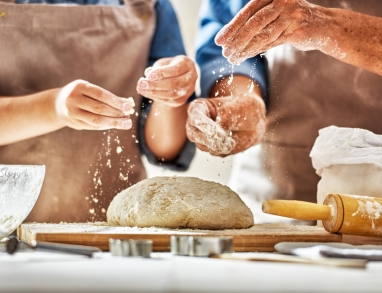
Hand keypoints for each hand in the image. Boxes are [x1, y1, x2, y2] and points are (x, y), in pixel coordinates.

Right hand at [55, 80, 134, 129]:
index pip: (101, 95)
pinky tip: (114, 125)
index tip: (128, 107)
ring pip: (96, 120)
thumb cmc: (81, 95)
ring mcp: (72, 112)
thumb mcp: (90, 90)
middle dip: (116, 113)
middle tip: (128, 117)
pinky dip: (106, 126)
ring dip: (113, 123)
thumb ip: (107, 97)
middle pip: (99, 109)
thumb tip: (128, 103)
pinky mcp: (74, 123)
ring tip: (126, 124)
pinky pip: (93, 126)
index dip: (116, 101)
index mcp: (79, 87)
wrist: (58, 104)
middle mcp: (73, 99)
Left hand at [136, 55, 197, 106]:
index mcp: (188, 65)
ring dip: (154, 92)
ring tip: (141, 89)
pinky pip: (169, 101)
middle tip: (142, 83)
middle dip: (156, 84)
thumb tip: (148, 74)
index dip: (162, 73)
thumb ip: (157, 68)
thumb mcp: (164, 62)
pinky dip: (156, 97)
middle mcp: (191, 78)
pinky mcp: (182, 100)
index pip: (176, 70)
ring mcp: (189, 90)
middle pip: (174, 84)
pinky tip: (146, 93)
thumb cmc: (171, 66)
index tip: (149, 75)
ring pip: (172, 94)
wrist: (181, 75)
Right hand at [186, 93, 266, 155]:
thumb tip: (219, 137)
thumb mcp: (236, 109)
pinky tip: (232, 143)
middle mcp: (197, 123)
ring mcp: (203, 137)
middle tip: (222, 140)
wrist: (254, 120)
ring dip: (218, 146)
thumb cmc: (243, 108)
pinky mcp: (212, 148)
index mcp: (199, 108)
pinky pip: (214, 153)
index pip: (195, 118)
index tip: (217, 133)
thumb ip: (226, 121)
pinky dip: (224, 150)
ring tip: (231, 142)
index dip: (205, 126)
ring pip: (203, 146)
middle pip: (193, 134)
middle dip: (208, 140)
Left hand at [215, 0, 334, 63]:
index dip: (232, 27)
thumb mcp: (274, 14)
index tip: (219, 40)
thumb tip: (229, 37)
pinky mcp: (297, 30)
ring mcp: (291, 15)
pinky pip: (272, 43)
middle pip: (253, 23)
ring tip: (232, 58)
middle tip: (224, 52)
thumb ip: (255, 21)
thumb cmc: (292, 20)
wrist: (323, 26)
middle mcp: (282, 1)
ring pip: (262, 35)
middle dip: (236, 40)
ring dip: (244, 49)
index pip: (247, 12)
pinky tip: (245, 57)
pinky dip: (256, 51)